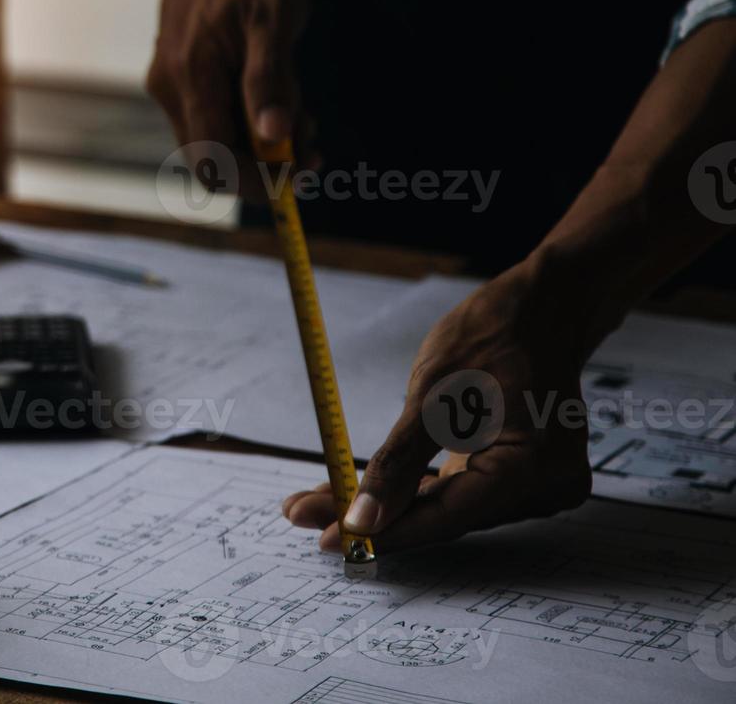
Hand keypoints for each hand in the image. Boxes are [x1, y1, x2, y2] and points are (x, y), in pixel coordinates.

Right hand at [146, 0, 311, 198]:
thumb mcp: (274, 17)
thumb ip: (271, 79)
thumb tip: (273, 135)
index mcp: (193, 75)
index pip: (214, 160)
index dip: (253, 182)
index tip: (298, 176)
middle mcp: (172, 89)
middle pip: (212, 161)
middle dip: (262, 167)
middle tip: (311, 149)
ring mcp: (170, 87)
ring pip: (214, 143)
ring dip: (258, 147)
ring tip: (302, 117)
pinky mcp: (179, 82)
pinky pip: (211, 121)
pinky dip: (246, 125)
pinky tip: (276, 103)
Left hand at [281, 261, 592, 551]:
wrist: (537, 309)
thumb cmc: (490, 337)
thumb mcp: (431, 396)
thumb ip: (398, 464)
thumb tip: (363, 519)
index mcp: (532, 467)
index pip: (447, 517)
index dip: (386, 532)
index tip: (330, 539)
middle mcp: (543, 486)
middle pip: (442, 514)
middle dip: (374, 515)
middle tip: (306, 514)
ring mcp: (534, 483)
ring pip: (445, 505)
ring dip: (386, 504)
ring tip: (319, 500)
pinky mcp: (515, 474)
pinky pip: (456, 489)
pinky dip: (412, 489)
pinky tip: (363, 492)